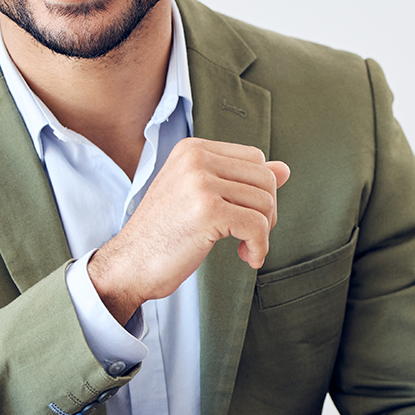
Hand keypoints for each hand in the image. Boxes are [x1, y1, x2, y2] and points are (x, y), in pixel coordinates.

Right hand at [87, 139, 289, 323]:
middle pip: (265, 178)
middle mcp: (196, 158)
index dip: (260, 190)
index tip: (245, 216)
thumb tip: (284, 168)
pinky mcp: (208, 211)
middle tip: (249, 236)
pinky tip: (247, 258)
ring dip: (262, 233)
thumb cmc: (164, 234)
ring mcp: (200, 183)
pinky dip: (260, 247)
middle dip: (266, 212)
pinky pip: (257, 226)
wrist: (129, 264)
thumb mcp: (200, 196)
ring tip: (244, 247)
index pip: (255, 158)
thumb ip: (239, 179)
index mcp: (192, 149)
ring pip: (265, 202)